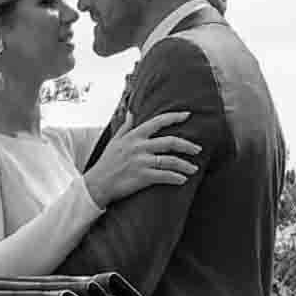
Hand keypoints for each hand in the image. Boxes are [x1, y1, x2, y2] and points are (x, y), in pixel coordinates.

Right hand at [84, 110, 200, 205]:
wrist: (97, 184)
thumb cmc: (107, 163)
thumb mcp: (114, 141)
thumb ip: (126, 126)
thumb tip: (132, 112)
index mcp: (134, 136)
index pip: (158, 122)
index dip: (174, 117)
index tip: (188, 115)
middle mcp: (139, 146)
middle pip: (170, 142)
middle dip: (187, 145)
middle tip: (198, 149)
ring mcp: (141, 162)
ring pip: (170, 160)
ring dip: (185, 165)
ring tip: (194, 169)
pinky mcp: (142, 177)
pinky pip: (164, 176)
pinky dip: (176, 178)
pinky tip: (183, 180)